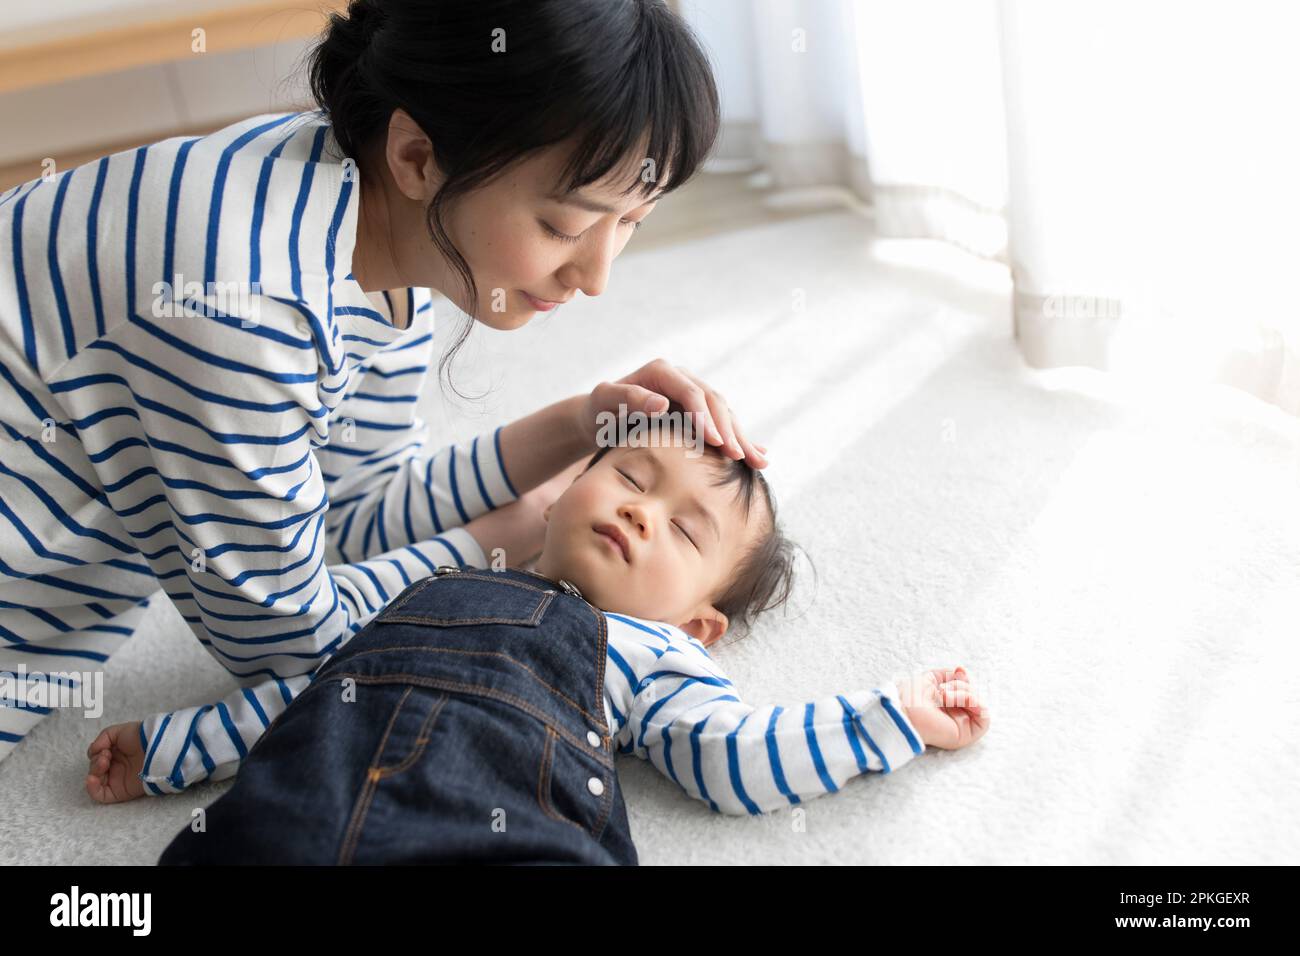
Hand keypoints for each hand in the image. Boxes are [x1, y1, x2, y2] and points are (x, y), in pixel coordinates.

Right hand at [85, 721, 146, 803]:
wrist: (155, 748)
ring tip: (104, 762)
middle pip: (94, 770)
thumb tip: (92, 752)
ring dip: (94, 771)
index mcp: (115, 754)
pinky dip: (92, 789)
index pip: (95, 758)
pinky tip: (92, 779)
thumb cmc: (139, 737)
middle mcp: (115, 768)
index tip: (105, 749)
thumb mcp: (117, 732)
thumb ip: (101, 739)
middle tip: (106, 756)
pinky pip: (100, 795)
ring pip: (95, 782)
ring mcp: (117, 780)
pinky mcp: (120, 791)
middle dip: (96, 762)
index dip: (95, 754)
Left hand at [578, 358, 768, 466]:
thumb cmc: (598, 410)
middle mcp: (681, 379)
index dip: (706, 417)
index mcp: (662, 372)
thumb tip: (663, 404)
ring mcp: (691, 394)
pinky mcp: (697, 410)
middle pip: (714, 401)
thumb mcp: (604, 401)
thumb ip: (628, 398)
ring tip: (758, 462)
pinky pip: (722, 423)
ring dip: (741, 437)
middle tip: (740, 457)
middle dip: (729, 430)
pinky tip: (758, 454)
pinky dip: (739, 439)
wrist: (599, 417)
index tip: (715, 442)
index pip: (691, 394)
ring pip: (724, 413)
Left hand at [894, 666, 989, 750]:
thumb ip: (949, 675)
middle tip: (943, 689)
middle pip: (975, 696)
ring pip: (980, 705)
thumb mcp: (931, 678)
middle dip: (962, 686)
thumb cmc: (910, 696)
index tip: (957, 672)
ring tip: (944, 695)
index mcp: (948, 706)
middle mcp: (956, 717)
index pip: (967, 691)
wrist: (903, 710)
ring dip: (964, 694)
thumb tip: (963, 671)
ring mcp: (962, 726)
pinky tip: (958, 699)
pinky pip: (985, 718)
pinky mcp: (966, 735)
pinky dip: (975, 703)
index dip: (965, 680)